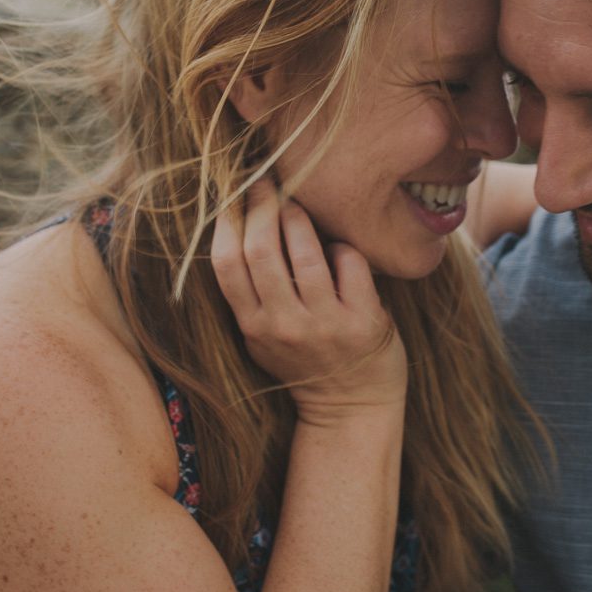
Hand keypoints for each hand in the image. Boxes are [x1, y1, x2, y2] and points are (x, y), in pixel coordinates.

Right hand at [211, 178, 407, 422]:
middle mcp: (285, 325)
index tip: (233, 193)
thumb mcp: (262, 336)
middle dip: (262, 205)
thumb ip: (250, 294)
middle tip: (267, 182)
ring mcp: (325, 324)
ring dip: (300, 217)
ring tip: (298, 205)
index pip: (227, 264)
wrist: (352, 409)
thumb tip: (239, 223)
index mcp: (253, 327)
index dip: (227, 221)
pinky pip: (349, 262)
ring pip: (307, 250)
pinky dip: (343, 247)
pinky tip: (340, 249)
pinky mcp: (364, 321)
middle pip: (262, 248)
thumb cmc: (304, 362)